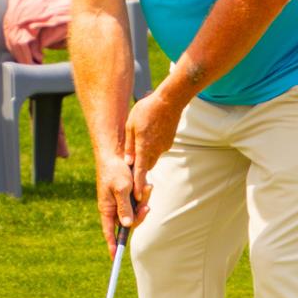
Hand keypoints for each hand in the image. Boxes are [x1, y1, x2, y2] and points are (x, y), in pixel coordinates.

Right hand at [93, 152, 142, 250]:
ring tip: (147, 187)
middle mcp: (114, 208)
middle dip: (140, 216)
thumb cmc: (115, 170)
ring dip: (145, 202)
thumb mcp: (121, 189)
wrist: (117, 152)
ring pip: (138, 212)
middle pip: (130, 223)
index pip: (109, 232)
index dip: (112, 245)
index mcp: (107, 209)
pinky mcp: (130, 195)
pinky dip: (146, 195)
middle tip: (145, 207)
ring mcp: (123, 201)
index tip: (115, 258)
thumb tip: (126, 225)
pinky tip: (148, 185)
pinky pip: (141, 201)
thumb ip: (124, 207)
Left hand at [122, 87, 184, 208]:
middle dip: (141, 169)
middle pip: (147, 166)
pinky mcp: (169, 141)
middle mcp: (156, 150)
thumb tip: (127, 162)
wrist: (170, 100)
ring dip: (147, 156)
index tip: (137, 197)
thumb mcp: (131, 125)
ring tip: (141, 144)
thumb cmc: (146, 110)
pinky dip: (153, 147)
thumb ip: (129, 145)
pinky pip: (159, 149)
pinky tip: (151, 134)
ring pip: (153, 157)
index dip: (138, 186)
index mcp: (144, 147)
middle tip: (132, 168)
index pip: (141, 172)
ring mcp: (164, 146)